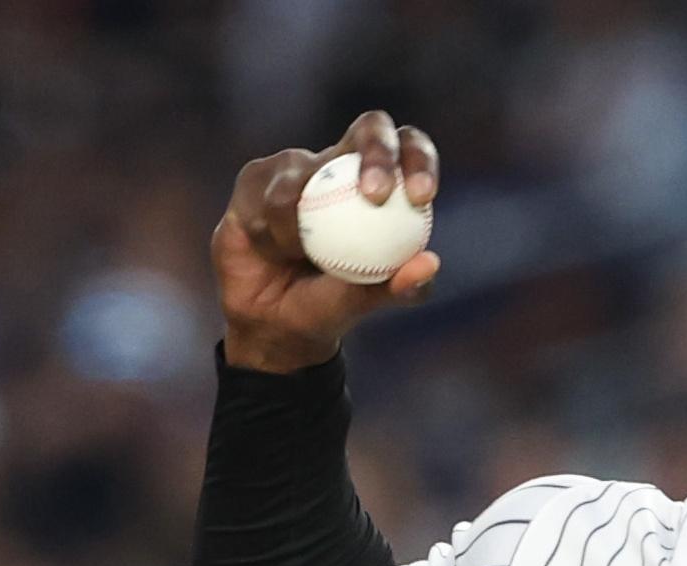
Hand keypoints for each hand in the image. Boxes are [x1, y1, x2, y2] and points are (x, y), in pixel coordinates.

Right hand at [214, 110, 442, 373]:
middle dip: (378, 152)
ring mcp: (297, 165)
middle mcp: (340, 163)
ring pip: (301, 178)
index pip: (409, 148)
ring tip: (298, 258)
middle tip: (377, 195)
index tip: (421, 196)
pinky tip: (271, 251)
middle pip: (370, 126)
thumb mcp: (365, 301)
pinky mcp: (256, 177)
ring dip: (299, 230)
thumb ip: (397, 285)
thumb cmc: (327, 304)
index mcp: (381, 183)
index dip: (418, 160)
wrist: (271, 319)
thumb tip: (430, 263)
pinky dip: (271, 236)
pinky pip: (265, 200)